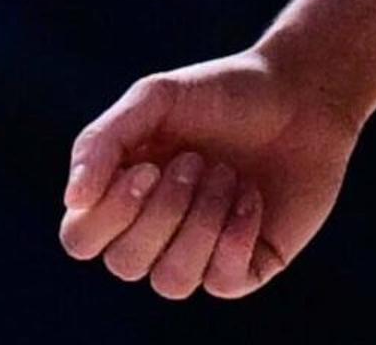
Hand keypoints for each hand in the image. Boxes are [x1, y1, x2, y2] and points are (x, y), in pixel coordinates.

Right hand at [58, 44, 367, 301]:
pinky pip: (221, 282)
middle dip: (163, 211)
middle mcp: (155, 233)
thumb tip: (74, 198)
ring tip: (227, 173)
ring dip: (200, 223)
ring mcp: (199, 254)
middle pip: (124, 264)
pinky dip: (235, 235)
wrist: (301, 94)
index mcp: (122, 195)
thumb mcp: (154, 98)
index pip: (81, 239)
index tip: (148, 164)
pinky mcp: (245, 267)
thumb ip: (102, 140)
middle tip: (196, 160)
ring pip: (170, 281)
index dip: (109, 213)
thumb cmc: (222, 93)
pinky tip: (252, 196)